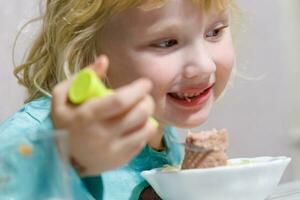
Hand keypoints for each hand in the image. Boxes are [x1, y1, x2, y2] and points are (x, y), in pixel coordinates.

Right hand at [51, 55, 156, 175]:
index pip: (120, 100)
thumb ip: (82, 77)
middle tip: (145, 96)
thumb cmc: (65, 123)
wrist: (63, 160)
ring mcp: (113, 150)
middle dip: (147, 100)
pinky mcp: (121, 160)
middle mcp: (102, 135)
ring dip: (149, 115)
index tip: (145, 83)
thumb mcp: (62, 97)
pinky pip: (143, 141)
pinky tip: (136, 125)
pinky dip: (144, 130)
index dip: (137, 89)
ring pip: (145, 128)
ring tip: (142, 110)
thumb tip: (104, 60)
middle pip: (138, 114)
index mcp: (86, 117)